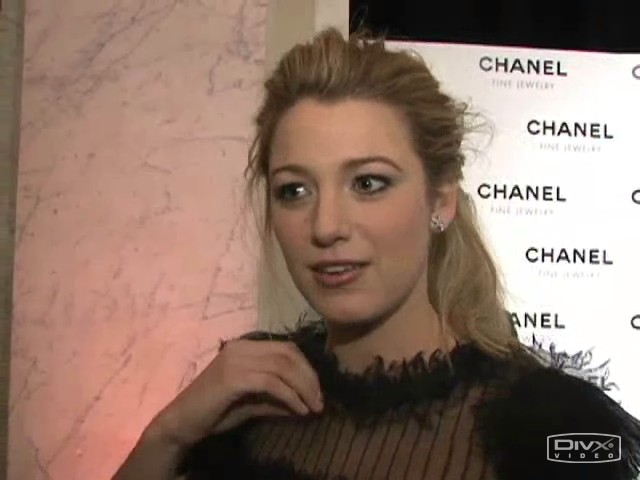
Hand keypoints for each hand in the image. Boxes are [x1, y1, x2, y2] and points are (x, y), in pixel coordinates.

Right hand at [150, 339, 323, 448]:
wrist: (181, 424)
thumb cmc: (214, 413)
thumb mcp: (253, 403)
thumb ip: (277, 399)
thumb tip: (307, 403)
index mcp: (245, 347)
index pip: (286, 348)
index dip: (306, 368)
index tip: (318, 391)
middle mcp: (241, 347)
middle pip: (288, 353)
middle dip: (309, 377)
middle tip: (320, 401)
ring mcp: (236, 359)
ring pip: (283, 366)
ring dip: (304, 388)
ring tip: (314, 407)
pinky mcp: (233, 377)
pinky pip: (271, 383)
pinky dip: (290, 396)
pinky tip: (299, 410)